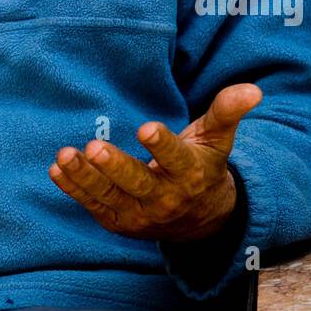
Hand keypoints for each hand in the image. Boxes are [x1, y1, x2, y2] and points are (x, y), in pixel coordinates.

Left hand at [49, 83, 261, 242]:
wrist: (200, 220)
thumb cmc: (204, 166)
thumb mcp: (217, 140)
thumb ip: (227, 112)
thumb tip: (253, 89)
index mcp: (191, 175)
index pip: (176, 160)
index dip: (162, 145)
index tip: (146, 127)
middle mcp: (165, 199)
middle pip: (138, 184)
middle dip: (116, 167)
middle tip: (94, 147)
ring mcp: (140, 214)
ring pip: (110, 197)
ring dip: (85, 178)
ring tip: (66, 155)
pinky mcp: (118, 221)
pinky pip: (94, 206)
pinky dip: (74, 190)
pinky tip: (57, 170)